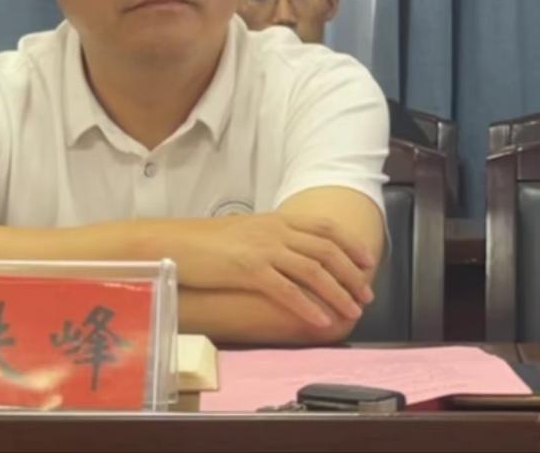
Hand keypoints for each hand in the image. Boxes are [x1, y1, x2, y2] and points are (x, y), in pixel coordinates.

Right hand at [162, 210, 376, 328]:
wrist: (172, 242)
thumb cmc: (203, 242)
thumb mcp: (243, 233)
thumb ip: (268, 239)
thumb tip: (290, 255)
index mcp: (274, 220)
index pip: (324, 227)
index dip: (349, 244)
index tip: (367, 261)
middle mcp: (274, 231)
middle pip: (325, 250)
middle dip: (351, 274)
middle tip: (366, 295)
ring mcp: (262, 249)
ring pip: (312, 270)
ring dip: (337, 292)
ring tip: (351, 311)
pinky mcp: (248, 269)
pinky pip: (286, 289)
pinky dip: (307, 305)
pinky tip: (319, 319)